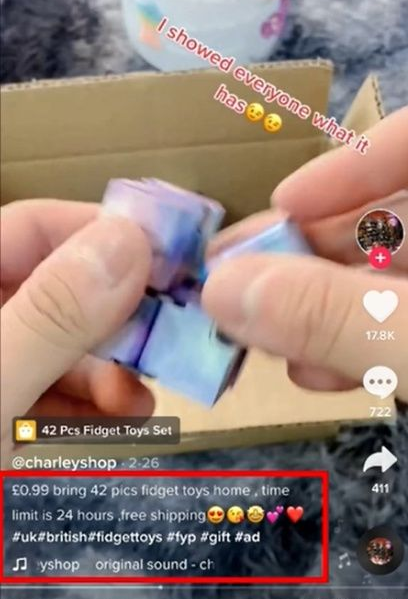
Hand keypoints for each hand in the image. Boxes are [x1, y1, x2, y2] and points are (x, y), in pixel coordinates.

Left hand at [1, 200, 153, 460]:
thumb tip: (128, 241)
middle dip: (116, 317)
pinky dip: (92, 406)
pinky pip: (55, 394)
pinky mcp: (1, 413)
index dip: (100, 233)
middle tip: (166, 341)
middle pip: (57, 289)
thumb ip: (48, 317)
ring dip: (111, 369)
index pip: (31, 229)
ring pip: (63, 346)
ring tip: (141, 402)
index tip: (169, 259)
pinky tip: (119, 424)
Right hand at [203, 106, 407, 401]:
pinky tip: (322, 370)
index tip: (284, 203)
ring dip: (326, 307)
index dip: (350, 164)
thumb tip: (222, 290)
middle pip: (393, 216)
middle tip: (242, 280)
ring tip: (268, 337)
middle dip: (313, 252)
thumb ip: (336, 314)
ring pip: (393, 277)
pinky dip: (364, 342)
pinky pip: (405, 322)